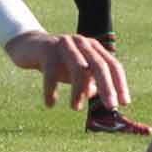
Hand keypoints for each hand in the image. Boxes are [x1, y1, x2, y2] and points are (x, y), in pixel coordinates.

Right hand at [5, 31, 128, 110]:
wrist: (28, 46)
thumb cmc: (57, 63)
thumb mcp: (76, 73)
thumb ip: (89, 83)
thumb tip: (96, 94)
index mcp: (93, 48)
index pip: (113, 65)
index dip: (120, 84)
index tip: (124, 103)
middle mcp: (82, 43)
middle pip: (100, 65)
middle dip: (108, 87)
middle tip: (111, 107)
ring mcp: (64, 44)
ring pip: (79, 68)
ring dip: (79, 91)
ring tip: (75, 108)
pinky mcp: (47, 49)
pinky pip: (52, 72)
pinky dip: (52, 90)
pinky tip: (50, 103)